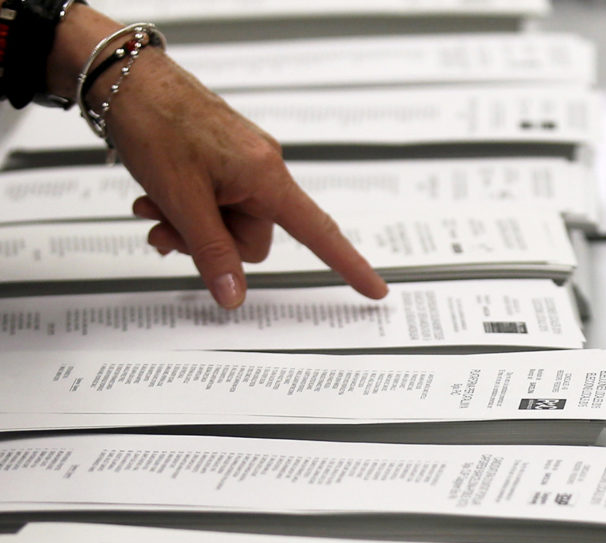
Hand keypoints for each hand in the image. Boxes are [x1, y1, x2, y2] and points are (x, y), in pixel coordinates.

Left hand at [106, 50, 387, 307]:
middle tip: (169, 226)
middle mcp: (263, 169)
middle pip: (252, 238)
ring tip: (155, 208)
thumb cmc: (157, 123)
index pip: (319, 233)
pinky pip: (217, 202)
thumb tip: (233, 296)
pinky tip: (159, 197)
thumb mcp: (183, 200)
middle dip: (209, 241)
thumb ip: (211, 252)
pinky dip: (188, 208)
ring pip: (228, 223)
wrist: (126, 80)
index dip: (349, 265)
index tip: (375, 290)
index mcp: (266, 177)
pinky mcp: (224, 160)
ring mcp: (244, 164)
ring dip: (189, 225)